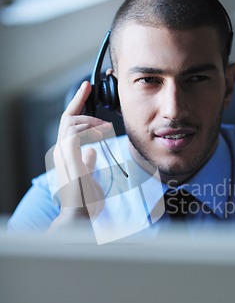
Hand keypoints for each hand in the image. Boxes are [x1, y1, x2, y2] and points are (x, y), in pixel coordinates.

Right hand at [50, 81, 111, 226]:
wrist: (79, 215)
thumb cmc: (85, 200)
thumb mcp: (89, 176)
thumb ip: (88, 163)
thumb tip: (91, 151)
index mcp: (66, 154)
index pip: (69, 124)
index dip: (77, 106)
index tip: (86, 91)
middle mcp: (61, 151)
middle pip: (68, 118)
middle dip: (79, 100)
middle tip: (89, 88)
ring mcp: (63, 155)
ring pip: (71, 123)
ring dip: (90, 120)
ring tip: (105, 127)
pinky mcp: (69, 159)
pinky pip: (75, 135)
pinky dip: (88, 129)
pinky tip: (101, 132)